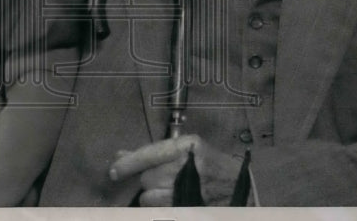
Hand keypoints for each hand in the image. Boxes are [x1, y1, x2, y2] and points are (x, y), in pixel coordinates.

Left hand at [109, 135, 243, 206]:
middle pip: (147, 178)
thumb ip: (153, 153)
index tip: (113, 171)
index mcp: (187, 146)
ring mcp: (189, 190)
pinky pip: (160, 211)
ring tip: (169, 192)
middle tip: (162, 181)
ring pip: (150, 198)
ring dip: (153, 198)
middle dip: (148, 182)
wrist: (243, 189)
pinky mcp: (188, 207)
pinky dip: (160, 208)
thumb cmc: (213, 166)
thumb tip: (119, 156)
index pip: (149, 154)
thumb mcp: (187, 151)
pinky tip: (172, 202)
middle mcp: (188, 166)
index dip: (128, 164)